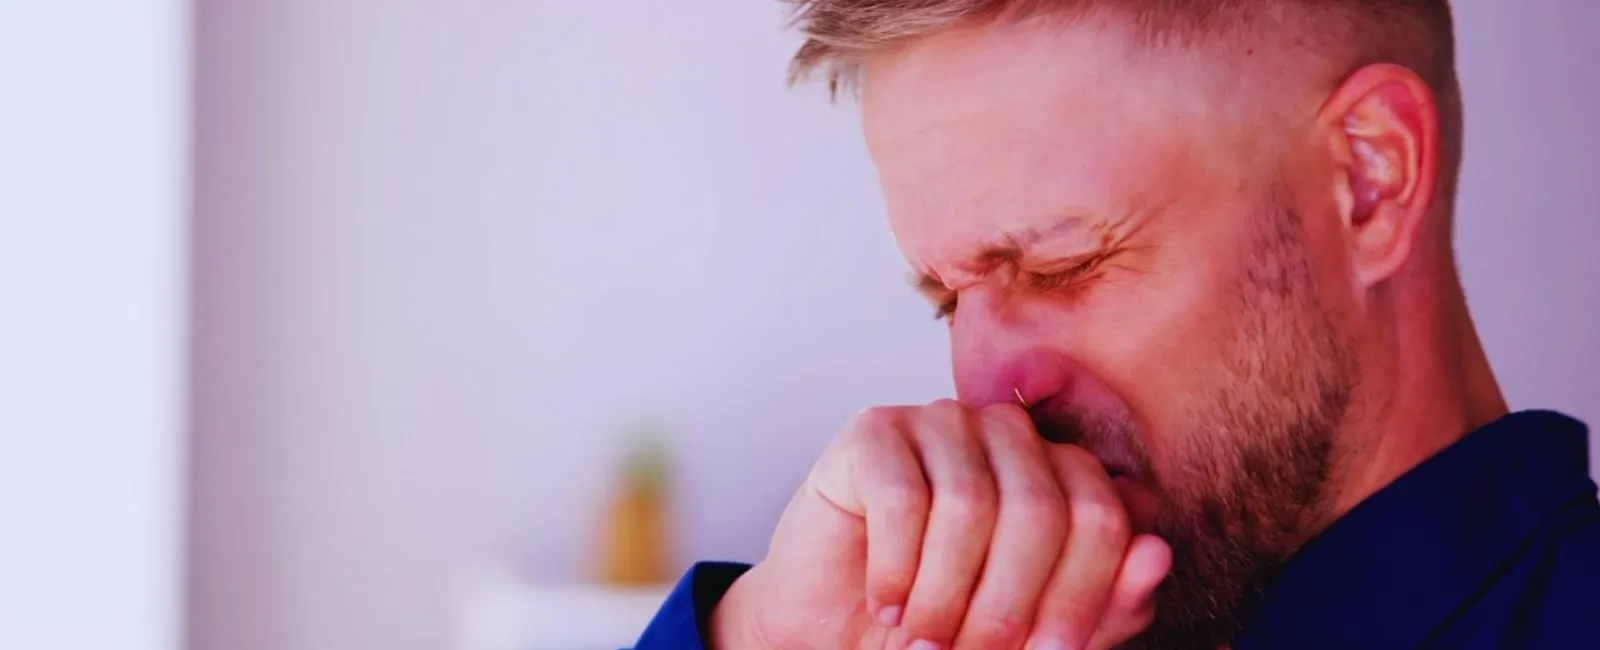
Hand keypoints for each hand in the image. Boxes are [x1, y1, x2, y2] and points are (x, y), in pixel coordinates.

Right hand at [712, 400, 1171, 649]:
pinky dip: (896, 569)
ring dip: (945, 593)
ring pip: (970, 503)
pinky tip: (886, 601)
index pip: (1103, 517)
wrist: (833, 632)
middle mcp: (1006, 434)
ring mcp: (940, 423)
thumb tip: (1156, 555)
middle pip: (1041, 509)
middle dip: (1008, 604)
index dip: (1080, 597)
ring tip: (922, 634)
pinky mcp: (873, 431)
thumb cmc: (937, 627)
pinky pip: (902, 497)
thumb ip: (1101, 605)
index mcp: (1060, 472)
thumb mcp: (1034, 635)